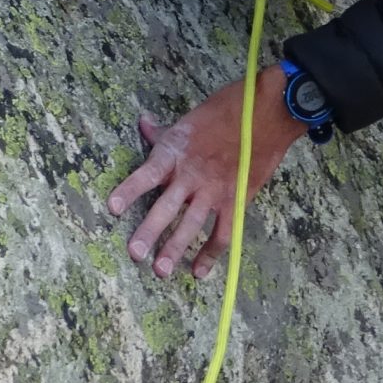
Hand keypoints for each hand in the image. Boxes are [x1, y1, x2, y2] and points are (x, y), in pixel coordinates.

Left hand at [107, 73, 298, 279]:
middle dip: (150, 231)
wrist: (269, 113)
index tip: (113, 207)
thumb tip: (143, 123)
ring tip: (160, 271)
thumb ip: (165, 132)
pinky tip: (198, 272)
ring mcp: (214, 190)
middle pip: (166, 206)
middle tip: (135, 253)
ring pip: (191, 224)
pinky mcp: (236, 200)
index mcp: (176, 152)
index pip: (147, 173)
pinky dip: (211, 254)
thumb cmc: (229, 110)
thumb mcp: (190, 118)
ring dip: (175, 248)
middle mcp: (191, 174)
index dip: (130, 189)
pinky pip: (222, 232)